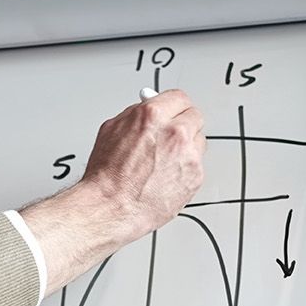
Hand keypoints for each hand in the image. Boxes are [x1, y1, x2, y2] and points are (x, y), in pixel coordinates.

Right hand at [20, 90, 205, 291]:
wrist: (111, 207)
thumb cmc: (107, 176)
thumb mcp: (112, 130)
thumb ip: (136, 116)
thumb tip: (147, 109)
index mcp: (153, 115)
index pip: (179, 97)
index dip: (174, 106)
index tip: (173, 111)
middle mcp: (175, 133)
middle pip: (194, 117)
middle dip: (182, 124)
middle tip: (170, 136)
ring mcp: (189, 156)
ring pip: (198, 142)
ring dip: (186, 147)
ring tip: (164, 161)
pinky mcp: (195, 177)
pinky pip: (197, 165)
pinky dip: (185, 169)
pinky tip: (166, 176)